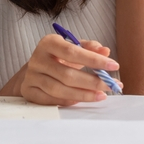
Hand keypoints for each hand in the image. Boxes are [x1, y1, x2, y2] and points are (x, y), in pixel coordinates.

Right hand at [5, 35, 121, 105]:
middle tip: (111, 85)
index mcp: (48, 43)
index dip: (94, 60)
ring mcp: (31, 76)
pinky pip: (51, 100)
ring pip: (59, 89)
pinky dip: (69, 101)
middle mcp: (37, 59)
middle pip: (67, 74)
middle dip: (93, 81)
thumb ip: (89, 48)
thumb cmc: (57, 57)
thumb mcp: (71, 47)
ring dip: (84, 94)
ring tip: (102, 95)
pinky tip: (83, 99)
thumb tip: (105, 51)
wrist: (33, 70)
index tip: (114, 66)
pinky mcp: (29, 91)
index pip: (73, 52)